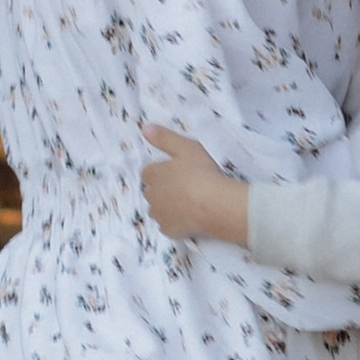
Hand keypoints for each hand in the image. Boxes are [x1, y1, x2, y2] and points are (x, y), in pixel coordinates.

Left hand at [141, 126, 250, 245]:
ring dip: (167, 206)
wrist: (214, 205)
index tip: (176, 172)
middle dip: (162, 189)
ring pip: (158, 209)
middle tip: (184, 186)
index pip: (148, 172)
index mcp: (153, 174)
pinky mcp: (169, 230)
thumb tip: (145, 128)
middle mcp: (151, 195)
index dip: (161, 171)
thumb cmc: (201, 173)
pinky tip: (189, 218)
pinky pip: (168, 226)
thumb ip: (164, 138)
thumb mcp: (186, 147)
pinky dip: (175, 223)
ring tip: (188, 203)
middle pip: (151, 191)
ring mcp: (159, 214)